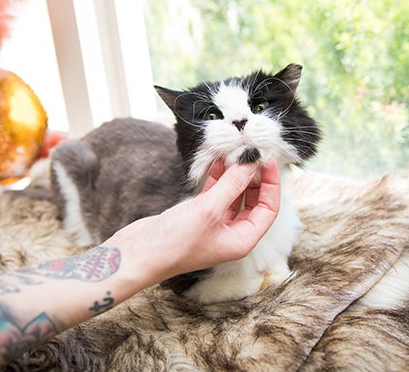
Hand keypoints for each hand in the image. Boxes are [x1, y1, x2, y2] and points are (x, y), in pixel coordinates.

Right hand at [109, 159, 280, 283]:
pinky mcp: (197, 217)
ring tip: (235, 152)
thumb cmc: (175, 242)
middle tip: (252, 153)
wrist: (137, 254)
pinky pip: (215, 194)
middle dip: (254, 177)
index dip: (271, 183)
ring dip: (235, 175)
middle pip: (253, 201)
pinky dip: (217, 178)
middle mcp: (231, 234)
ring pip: (233, 196)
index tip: (267, 159)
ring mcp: (214, 226)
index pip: (268, 208)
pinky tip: (217, 161)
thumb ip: (232, 184)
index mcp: (242, 240)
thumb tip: (252, 161)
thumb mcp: (209, 209)